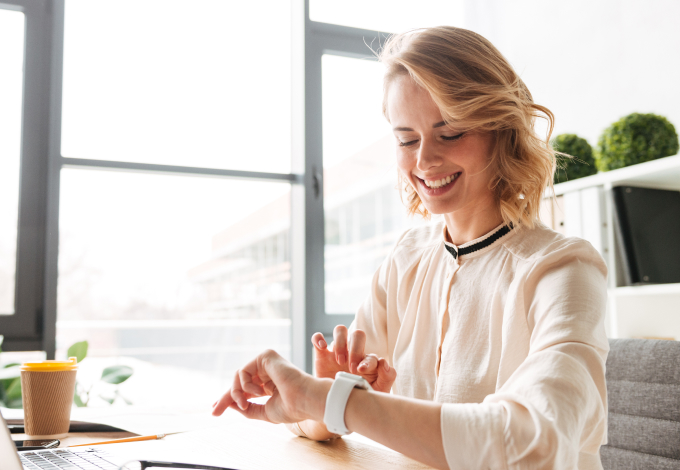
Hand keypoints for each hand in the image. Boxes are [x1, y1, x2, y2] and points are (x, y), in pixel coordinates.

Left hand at [212, 349, 328, 423]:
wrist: (304, 400)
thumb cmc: (291, 407)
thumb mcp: (264, 412)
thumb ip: (248, 408)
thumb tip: (230, 404)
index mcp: (269, 385)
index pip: (245, 389)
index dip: (230, 398)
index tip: (215, 409)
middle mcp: (267, 372)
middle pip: (239, 382)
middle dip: (226, 396)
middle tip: (214, 410)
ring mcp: (267, 363)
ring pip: (238, 377)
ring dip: (236, 393)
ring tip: (243, 404)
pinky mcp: (266, 356)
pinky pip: (243, 371)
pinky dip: (245, 385)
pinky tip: (258, 391)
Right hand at [312, 325, 396, 392]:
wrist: (336, 407)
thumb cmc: (359, 398)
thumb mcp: (377, 392)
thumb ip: (387, 377)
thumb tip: (384, 362)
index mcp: (368, 363)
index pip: (372, 355)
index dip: (367, 361)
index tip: (360, 371)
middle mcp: (353, 354)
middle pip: (358, 335)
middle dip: (355, 349)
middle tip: (351, 368)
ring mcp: (337, 353)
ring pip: (340, 330)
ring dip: (340, 343)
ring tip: (339, 361)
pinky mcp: (322, 355)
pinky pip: (318, 338)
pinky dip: (318, 338)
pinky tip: (322, 346)